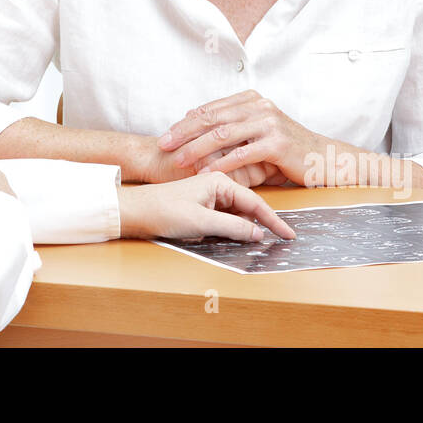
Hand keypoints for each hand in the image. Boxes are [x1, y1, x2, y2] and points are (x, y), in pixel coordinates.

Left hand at [117, 173, 296, 241]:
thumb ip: (233, 227)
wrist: (133, 211)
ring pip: (236, 214)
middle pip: (247, 208)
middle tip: (279, 241)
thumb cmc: (163, 210)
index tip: (289, 235)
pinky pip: (224, 218)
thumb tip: (259, 235)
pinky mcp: (201, 206)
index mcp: (219, 180)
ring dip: (244, 228)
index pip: (255, 202)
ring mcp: (208, 195)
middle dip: (260, 225)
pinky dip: (231, 228)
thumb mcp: (202, 221)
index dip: (273, 221)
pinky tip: (232, 237)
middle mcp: (216, 184)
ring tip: (256, 241)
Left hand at [157, 90, 318, 185]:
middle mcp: (259, 106)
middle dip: (184, 132)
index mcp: (251, 100)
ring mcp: (269, 123)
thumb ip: (231, 124)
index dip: (185, 122)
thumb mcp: (257, 130)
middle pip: (212, 118)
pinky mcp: (277, 143)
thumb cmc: (286, 149)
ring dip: (197, 148)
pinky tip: (206, 173)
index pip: (210, 109)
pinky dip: (221, 164)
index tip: (165, 136)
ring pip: (223, 134)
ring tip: (179, 160)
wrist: (324, 158)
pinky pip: (242, 154)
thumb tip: (192, 119)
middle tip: (163, 145)